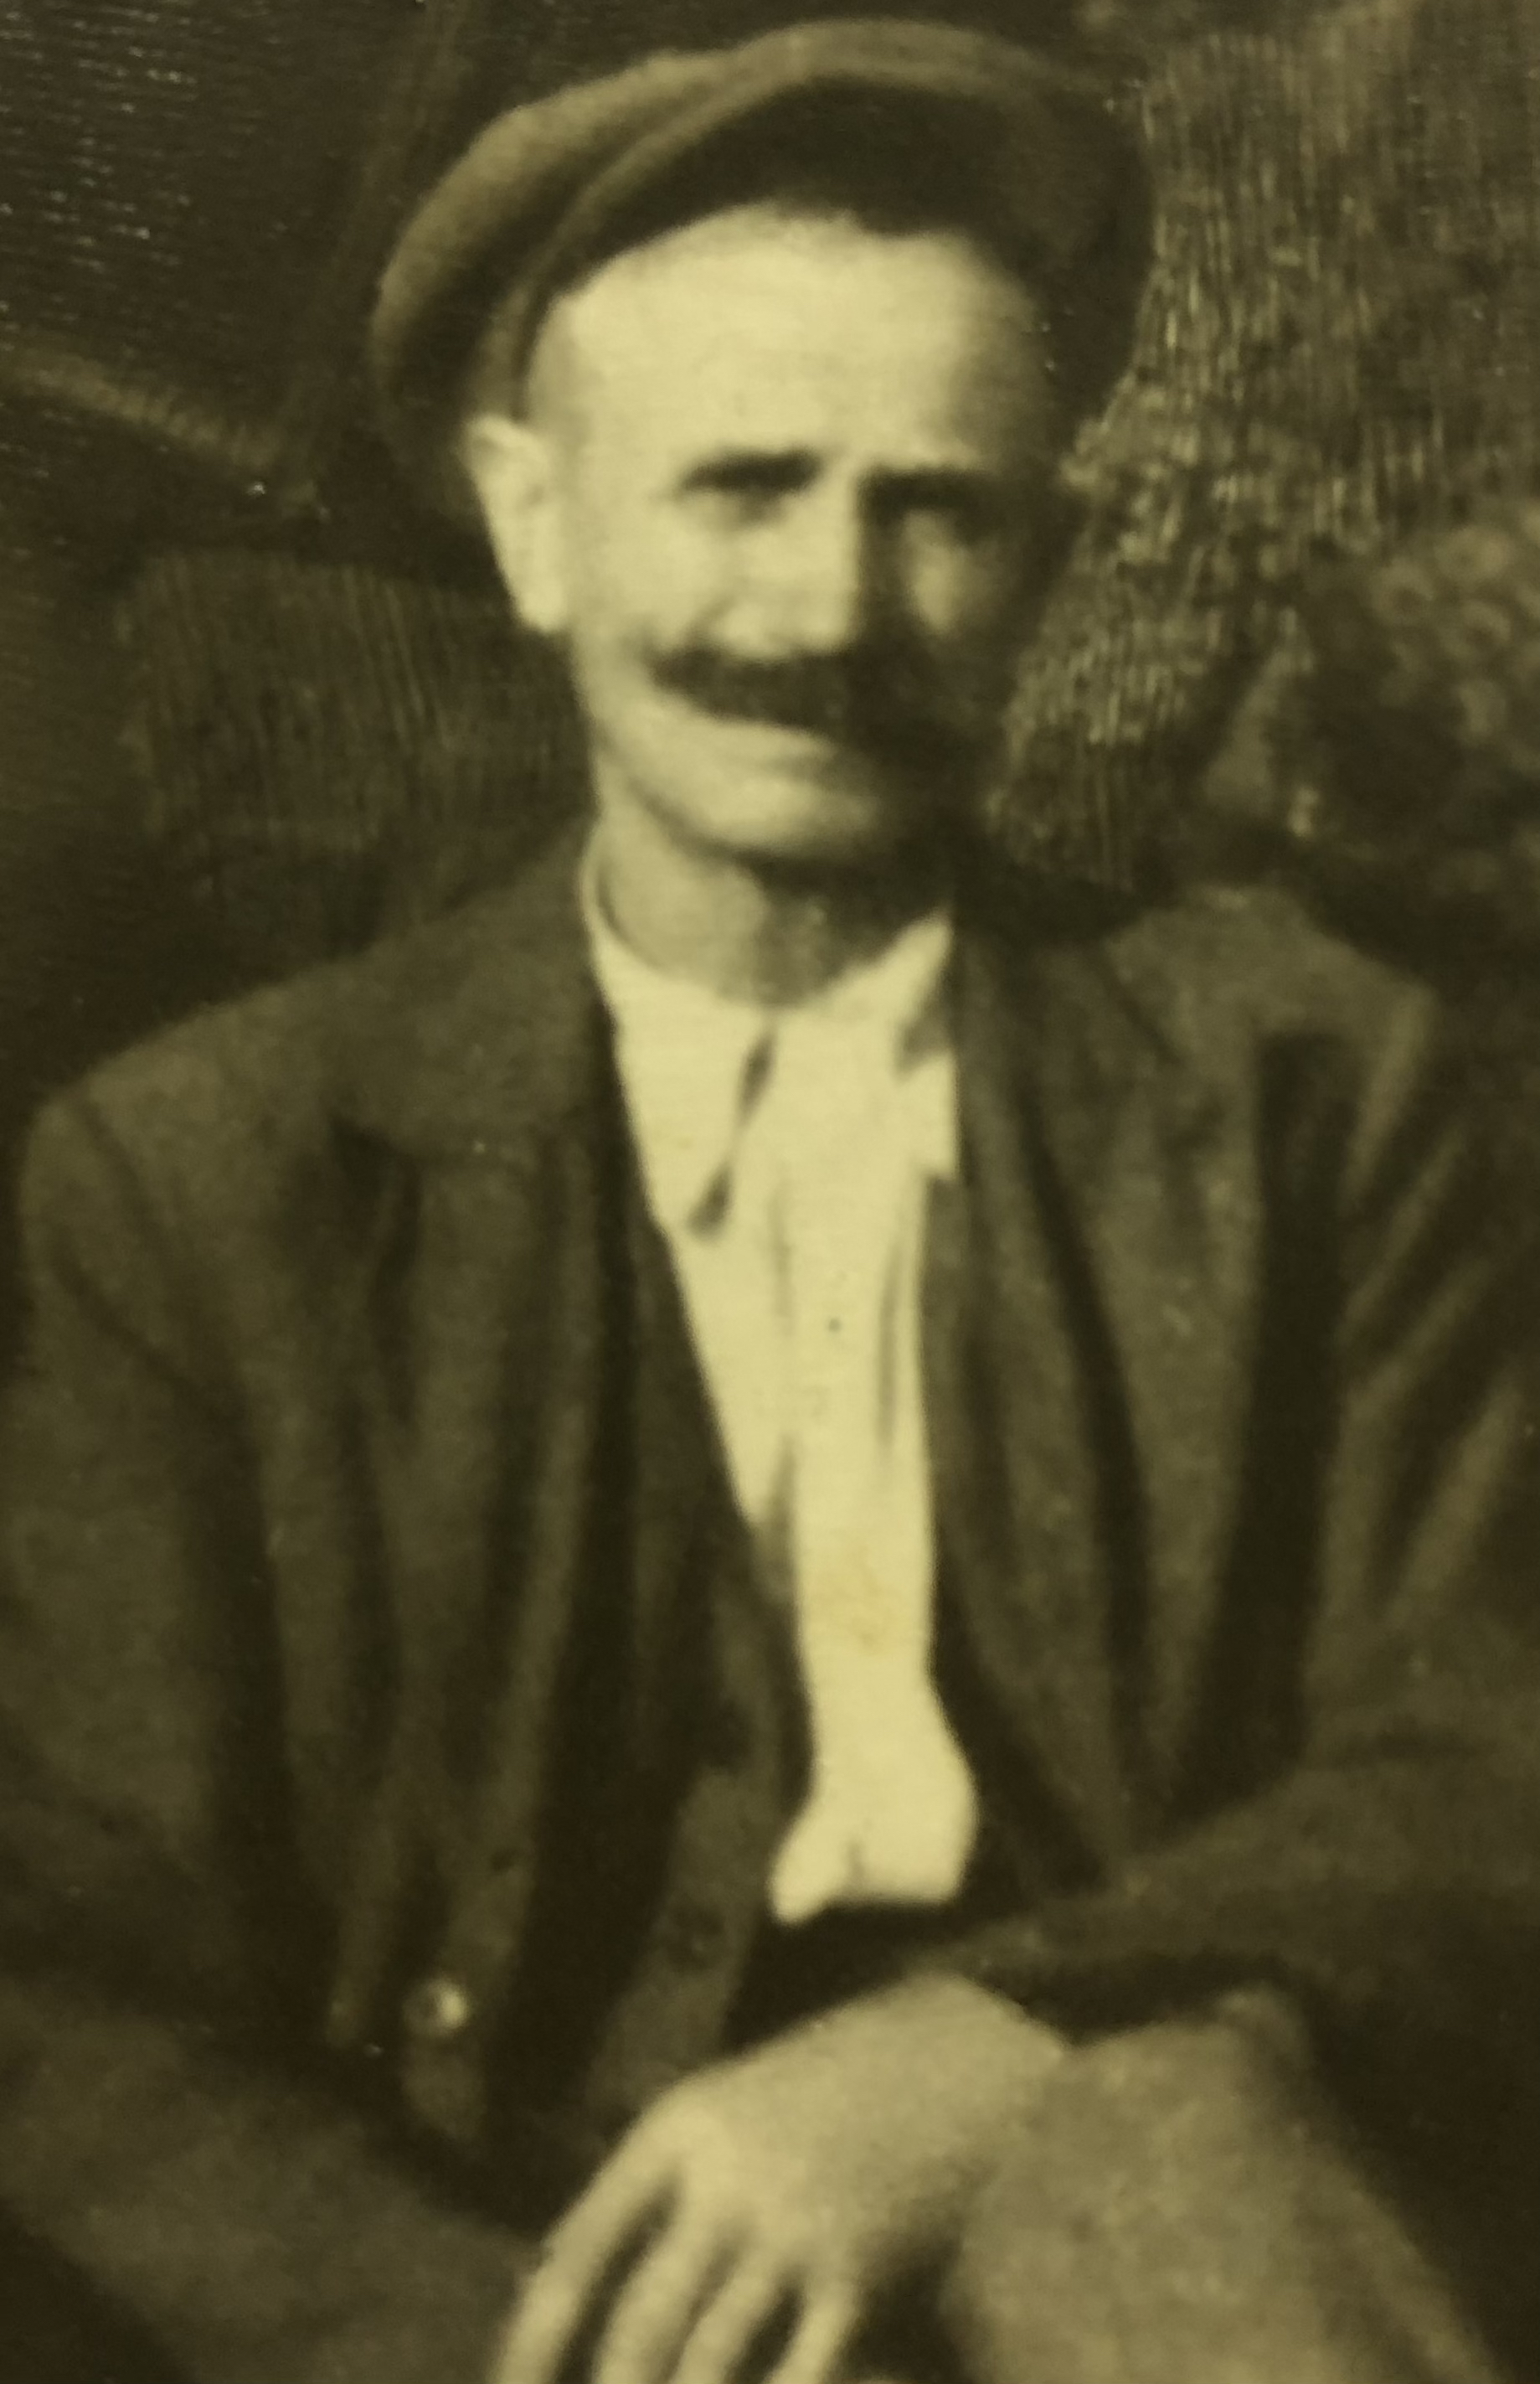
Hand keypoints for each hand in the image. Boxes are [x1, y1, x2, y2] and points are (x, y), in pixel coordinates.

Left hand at [493, 1977, 1062, 2383]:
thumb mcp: (721, 2107)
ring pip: (710, 2365)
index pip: (577, 2253)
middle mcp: (726, 2184)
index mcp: (676, 2133)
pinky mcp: (859, 2276)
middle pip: (639, 2331)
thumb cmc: (816, 2089)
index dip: (530, 2344)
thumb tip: (556, 2279)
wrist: (949, 2054)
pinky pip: (797, 2376)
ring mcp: (795, 2233)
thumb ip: (652, 2188)